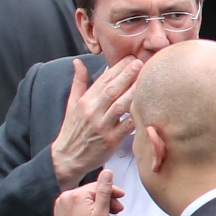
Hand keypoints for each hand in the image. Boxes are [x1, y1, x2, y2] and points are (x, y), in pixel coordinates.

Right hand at [50, 54, 144, 185]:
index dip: (117, 68)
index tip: (130, 58)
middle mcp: (93, 112)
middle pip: (113, 90)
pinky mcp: (112, 140)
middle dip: (128, 75)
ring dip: (135, 92)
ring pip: (121, 106)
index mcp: (85, 101)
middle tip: (141, 63)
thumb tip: (77, 62)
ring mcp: (103, 126)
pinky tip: (148, 107)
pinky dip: (137, 116)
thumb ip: (78, 82)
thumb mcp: (71, 104)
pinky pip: (127, 126)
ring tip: (147, 80)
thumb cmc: (73, 129)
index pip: (103, 80)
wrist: (68, 157)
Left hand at [52, 169, 121, 215]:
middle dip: (105, 199)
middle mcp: (66, 196)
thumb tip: (107, 173)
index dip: (112, 191)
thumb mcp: (101, 213)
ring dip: (96, 204)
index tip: (120, 196)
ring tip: (106, 215)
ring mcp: (62, 204)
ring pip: (85, 198)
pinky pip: (77, 204)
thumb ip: (104, 191)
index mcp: (77, 194)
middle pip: (91, 192)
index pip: (98, 186)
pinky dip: (86, 208)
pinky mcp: (60, 211)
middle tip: (116, 209)